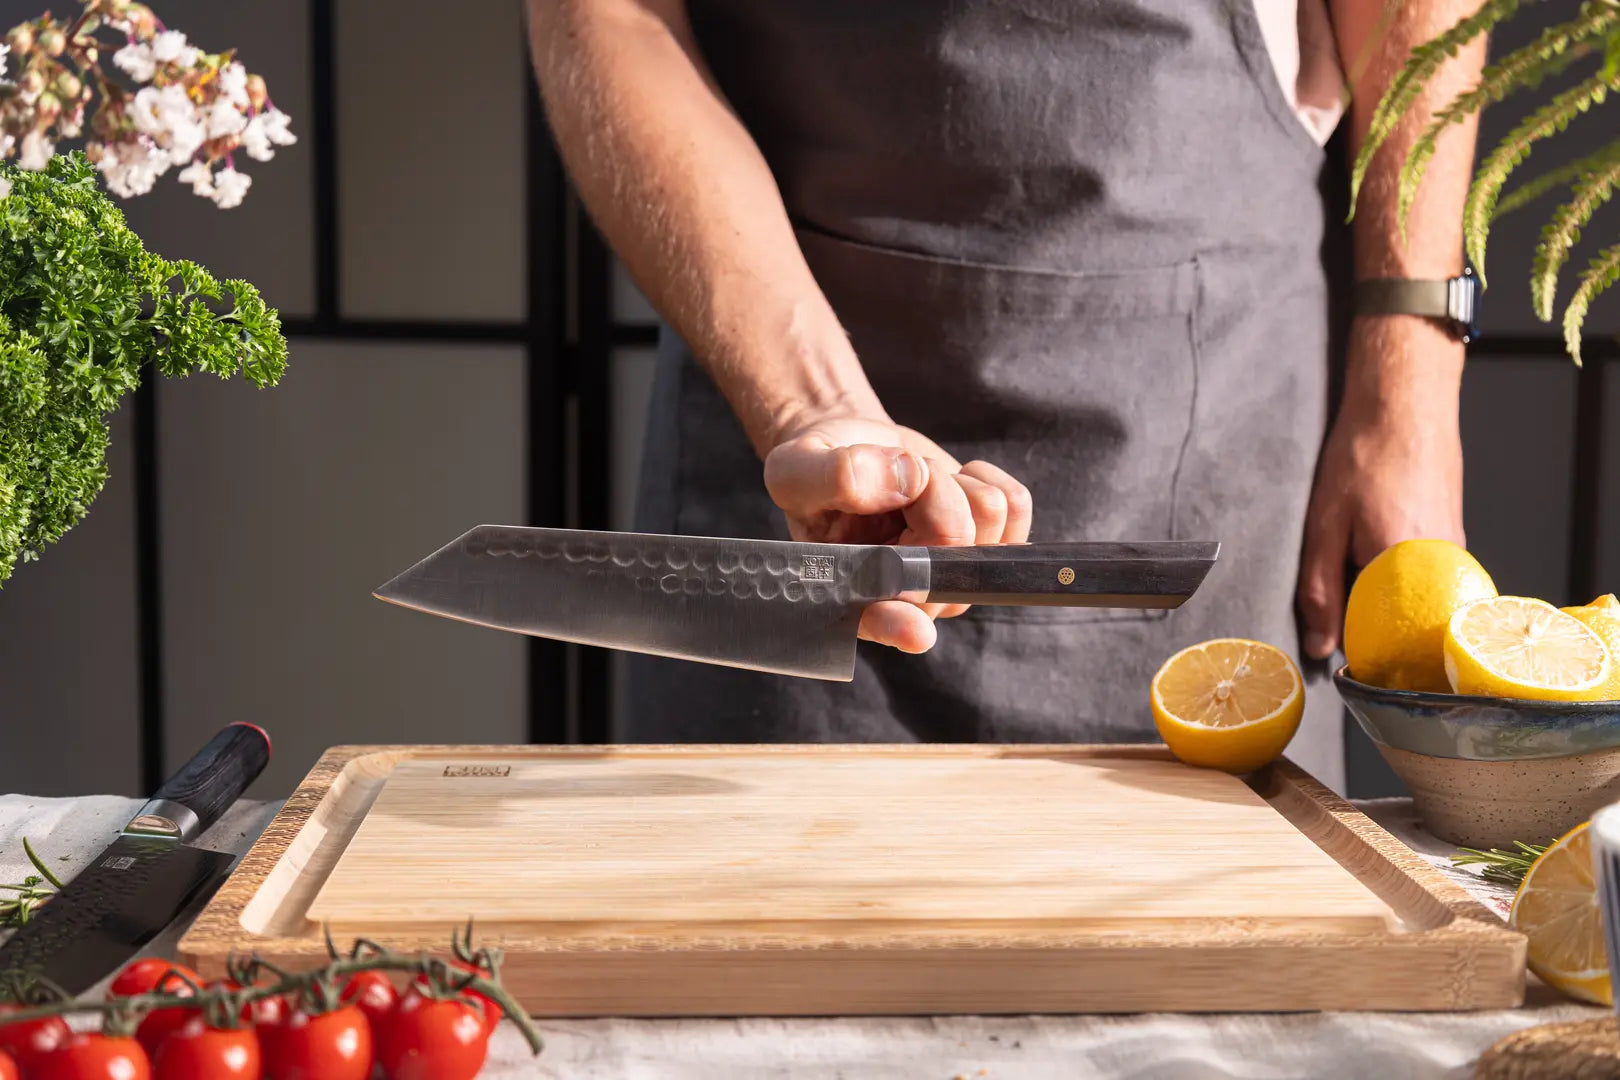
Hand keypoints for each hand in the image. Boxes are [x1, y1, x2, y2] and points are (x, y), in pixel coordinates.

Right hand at [762, 414, 1031, 652]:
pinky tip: (946, 482)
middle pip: (952, 538)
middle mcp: (911, 598)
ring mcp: (954, 575)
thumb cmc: (817, 470)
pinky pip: (1014, 503)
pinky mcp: (990, 544)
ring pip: (988, 513)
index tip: (915, 632)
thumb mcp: (796, 469)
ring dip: (951, 479)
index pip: (878, 619)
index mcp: (853, 593)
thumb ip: (836, 476)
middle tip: (892, 478)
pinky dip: (981, 475)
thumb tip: (908, 478)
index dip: (899, 625)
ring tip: (911, 483)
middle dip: (927, 486)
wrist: (851, 449)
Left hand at [1298, 317, 1465, 659]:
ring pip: (1415, 601)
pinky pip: (1427, 579)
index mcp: (1407, 571)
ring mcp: (1456, 556)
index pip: (1384, 641)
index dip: (1354, 646)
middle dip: (1367, 622)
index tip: (1331, 645)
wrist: (1405, 404)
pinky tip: (1373, 549)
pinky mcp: (1457, 543)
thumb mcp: (1324, 527)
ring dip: (1382, 596)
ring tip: (1353, 563)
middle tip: (1336, 598)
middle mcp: (1443, 570)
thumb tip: (1322, 647)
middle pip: (1404, 625)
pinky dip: (1398, 577)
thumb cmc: (1364, 456)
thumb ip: (1320, 591)